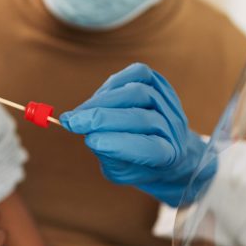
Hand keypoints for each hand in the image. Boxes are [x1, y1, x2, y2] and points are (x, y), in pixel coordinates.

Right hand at [59, 63, 213, 205]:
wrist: (166, 146)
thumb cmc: (139, 163)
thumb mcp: (122, 171)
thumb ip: (109, 155)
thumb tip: (90, 134)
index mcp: (169, 157)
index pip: (149, 149)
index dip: (119, 144)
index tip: (89, 141)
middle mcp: (173, 128)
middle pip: (141, 118)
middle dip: (102, 118)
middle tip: (71, 122)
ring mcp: (169, 103)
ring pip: (137, 93)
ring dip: (102, 101)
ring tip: (81, 112)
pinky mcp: (160, 83)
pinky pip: (138, 74)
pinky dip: (114, 83)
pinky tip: (98, 97)